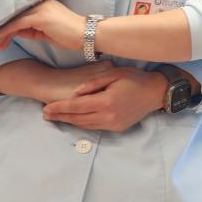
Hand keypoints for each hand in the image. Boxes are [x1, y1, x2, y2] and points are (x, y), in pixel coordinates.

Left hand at [0, 0, 85, 51]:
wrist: (88, 35)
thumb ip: (34, 30)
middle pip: (17, 16)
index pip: (23, 14)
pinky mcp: (40, 17)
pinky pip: (18, 24)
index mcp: (45, 5)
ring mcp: (41, 9)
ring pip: (15, 20)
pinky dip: (7, 31)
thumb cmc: (72, 36)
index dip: (10, 26)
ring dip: (3, 33)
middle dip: (4, 30)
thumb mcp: (48, 33)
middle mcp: (42, 3)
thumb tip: (18, 32)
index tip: (1, 37)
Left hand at [42, 67, 166, 131]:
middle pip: (78, 119)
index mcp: (106, 101)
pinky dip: (83, 124)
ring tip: (57, 118)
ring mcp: (113, 124)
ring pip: (85, 125)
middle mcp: (108, 116)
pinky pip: (96, 127)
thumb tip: (76, 92)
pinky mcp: (118, 128)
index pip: (76, 107)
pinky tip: (76, 120)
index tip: (45, 109)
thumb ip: (93, 82)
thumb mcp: (114, 74)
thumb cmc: (135, 79)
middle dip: (60, 117)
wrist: (156, 92)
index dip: (59, 108)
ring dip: (70, 122)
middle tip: (45, 115)